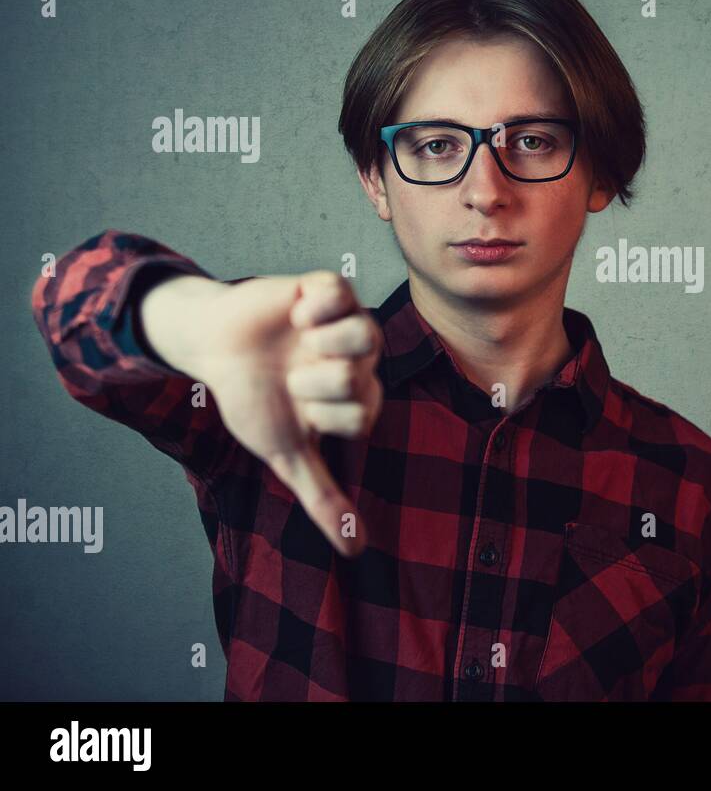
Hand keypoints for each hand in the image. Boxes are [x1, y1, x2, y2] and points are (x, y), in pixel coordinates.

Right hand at [146, 270, 380, 556]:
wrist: (215, 346)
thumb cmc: (256, 400)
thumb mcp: (288, 454)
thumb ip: (324, 499)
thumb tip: (356, 551)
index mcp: (361, 399)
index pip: (360, 417)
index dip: (319, 415)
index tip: (299, 407)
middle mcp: (364, 361)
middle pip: (356, 379)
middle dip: (309, 382)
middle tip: (292, 373)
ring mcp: (350, 322)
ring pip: (363, 335)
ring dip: (316, 346)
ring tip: (299, 342)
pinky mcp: (329, 289)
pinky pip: (339, 293)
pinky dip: (310, 307)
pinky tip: (295, 314)